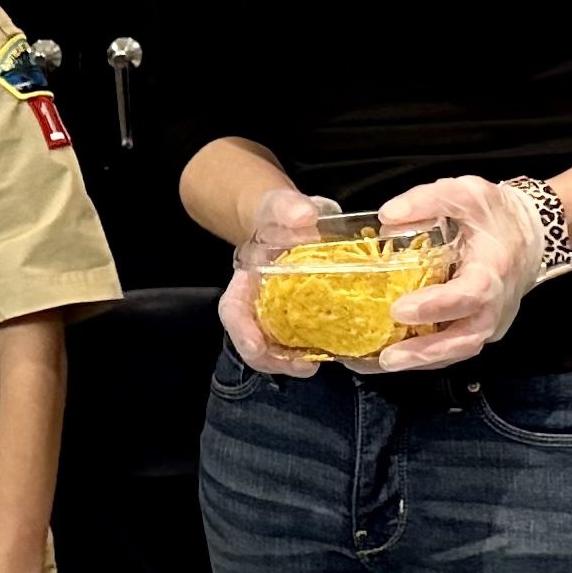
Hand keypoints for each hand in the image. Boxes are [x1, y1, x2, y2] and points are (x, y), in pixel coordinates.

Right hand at [220, 191, 343, 376]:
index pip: (233, 311)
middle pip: (254, 342)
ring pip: (277, 350)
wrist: (291, 221)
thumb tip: (304, 216)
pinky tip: (338, 352)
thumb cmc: (280, 215)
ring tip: (317, 365)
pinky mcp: (302, 319)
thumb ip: (287, 207)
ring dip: (293, 363)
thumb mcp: (280, 206)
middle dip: (273, 360)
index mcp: (244, 282)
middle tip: (302, 366)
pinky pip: (304, 342)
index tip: (256, 346)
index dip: (241, 332)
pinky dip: (317, 350)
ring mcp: (278, 316)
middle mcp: (257, 305)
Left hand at [361, 175, 560, 373]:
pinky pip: (456, 348)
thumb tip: (387, 217)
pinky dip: (428, 356)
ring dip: (423, 359)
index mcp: (492, 270)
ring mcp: (491, 321)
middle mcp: (495, 304)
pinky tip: (398, 356)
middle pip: (464, 339)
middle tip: (388, 357)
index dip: (435, 306)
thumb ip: (427, 200)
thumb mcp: (466, 193)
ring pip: (459, 350)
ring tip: (386, 362)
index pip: (467, 296)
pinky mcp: (483, 329)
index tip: (399, 309)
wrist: (532, 233)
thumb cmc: (496, 214)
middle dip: (425, 351)